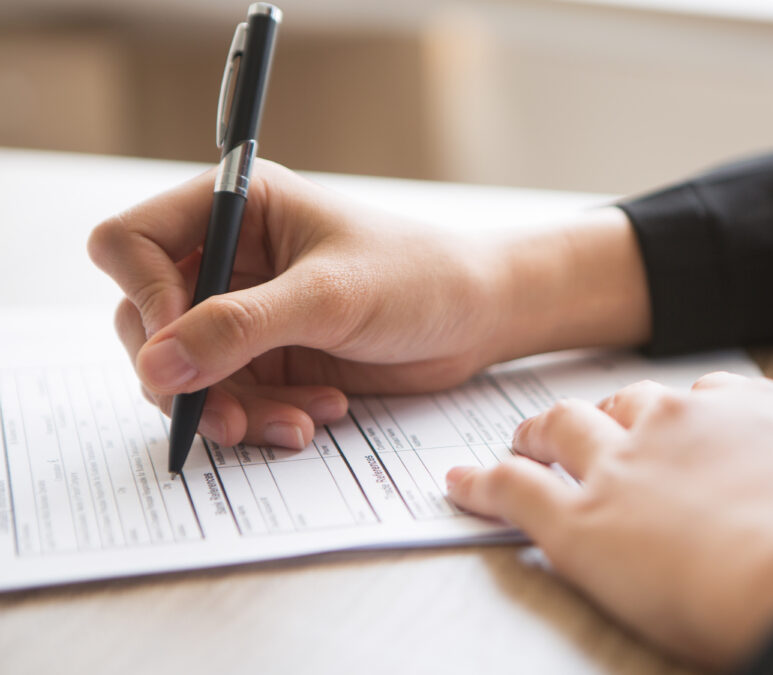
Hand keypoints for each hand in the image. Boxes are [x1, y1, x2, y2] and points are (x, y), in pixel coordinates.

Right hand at [88, 161, 648, 448]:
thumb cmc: (419, 278)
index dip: (143, 297)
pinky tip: (318, 414)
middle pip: (146, 320)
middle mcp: (229, 258)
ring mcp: (245, 312)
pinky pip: (231, 399)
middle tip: (226, 416)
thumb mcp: (330, 297)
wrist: (478, 318)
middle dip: (188, 375)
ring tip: (297, 423)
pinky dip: (263, 417)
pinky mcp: (269, 357)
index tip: (180, 346)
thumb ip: (240, 327)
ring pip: (186, 372)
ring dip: (232, 409)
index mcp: (236, 208)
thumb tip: (155, 365)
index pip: (130, 243)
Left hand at [447, 373, 772, 669]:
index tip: (665, 424)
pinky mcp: (581, 522)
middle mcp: (679, 424)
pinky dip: (480, 484)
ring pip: (560, 429)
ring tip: (520, 441)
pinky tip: (458, 484)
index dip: (673, 413)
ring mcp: (624, 467)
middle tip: (581, 429)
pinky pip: (513, 490)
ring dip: (536, 433)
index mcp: (750, 411)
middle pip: (621, 403)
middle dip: (599, 415)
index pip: (697, 397)